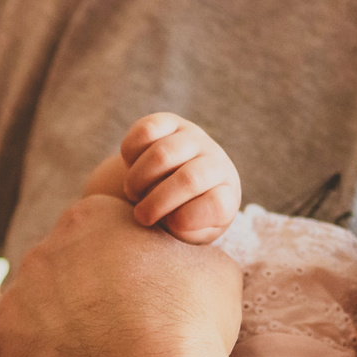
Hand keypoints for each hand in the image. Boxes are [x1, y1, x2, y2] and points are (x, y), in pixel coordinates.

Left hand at [0, 195, 249, 356]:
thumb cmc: (191, 326)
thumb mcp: (213, 268)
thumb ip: (184, 251)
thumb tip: (182, 256)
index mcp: (93, 216)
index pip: (100, 228)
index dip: (122, 260)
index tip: (139, 290)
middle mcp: (46, 247)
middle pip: (63, 264)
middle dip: (85, 290)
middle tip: (116, 326)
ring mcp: (19, 295)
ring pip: (39, 306)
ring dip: (61, 324)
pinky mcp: (5, 342)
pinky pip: (22, 347)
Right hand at [118, 112, 241, 243]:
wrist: (178, 186)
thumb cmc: (183, 216)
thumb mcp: (190, 234)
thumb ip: (186, 229)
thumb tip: (173, 215)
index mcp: (226, 193)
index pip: (217, 204)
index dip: (188, 218)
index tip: (171, 225)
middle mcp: (215, 161)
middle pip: (189, 180)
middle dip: (157, 203)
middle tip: (142, 216)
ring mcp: (193, 138)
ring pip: (162, 154)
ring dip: (138, 179)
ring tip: (133, 193)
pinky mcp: (169, 122)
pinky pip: (146, 130)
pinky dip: (130, 152)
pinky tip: (131, 166)